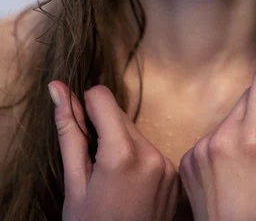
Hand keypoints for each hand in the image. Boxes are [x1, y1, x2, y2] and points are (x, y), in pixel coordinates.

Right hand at [48, 81, 180, 220]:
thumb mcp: (74, 183)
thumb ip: (68, 131)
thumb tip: (58, 89)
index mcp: (122, 154)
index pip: (102, 97)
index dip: (84, 109)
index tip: (80, 130)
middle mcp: (152, 154)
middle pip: (120, 115)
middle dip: (103, 130)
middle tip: (94, 166)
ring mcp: (168, 166)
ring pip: (136, 132)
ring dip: (121, 144)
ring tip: (112, 181)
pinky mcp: (176, 175)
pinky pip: (151, 151)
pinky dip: (138, 159)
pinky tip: (129, 187)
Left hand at [178, 65, 255, 220]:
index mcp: (255, 137)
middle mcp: (223, 136)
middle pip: (247, 95)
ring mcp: (200, 146)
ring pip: (229, 117)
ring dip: (241, 129)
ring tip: (248, 166)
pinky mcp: (187, 157)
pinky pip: (211, 136)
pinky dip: (222, 146)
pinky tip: (229, 175)